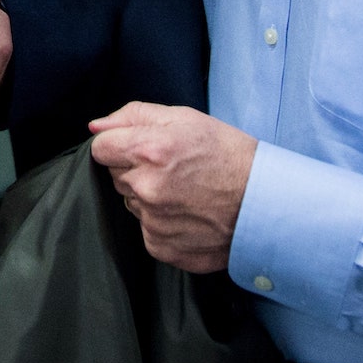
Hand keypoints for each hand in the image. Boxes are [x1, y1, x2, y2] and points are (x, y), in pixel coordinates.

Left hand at [89, 102, 254, 273]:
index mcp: (149, 150)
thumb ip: (134, 116)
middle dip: (135, 169)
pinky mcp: (161, 247)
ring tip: (185, 191)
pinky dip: (161, 222)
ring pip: (131, 202)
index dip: (118, 144)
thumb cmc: (229, 155)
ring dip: (147, 196)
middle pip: (115, 175)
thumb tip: (96, 126)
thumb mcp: (185, 118)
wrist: (266, 204)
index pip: (100, 147)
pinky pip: (146, 229)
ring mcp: (152, 221)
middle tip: (172, 168)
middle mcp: (146, 187)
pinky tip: (188, 213)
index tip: (139, 147)